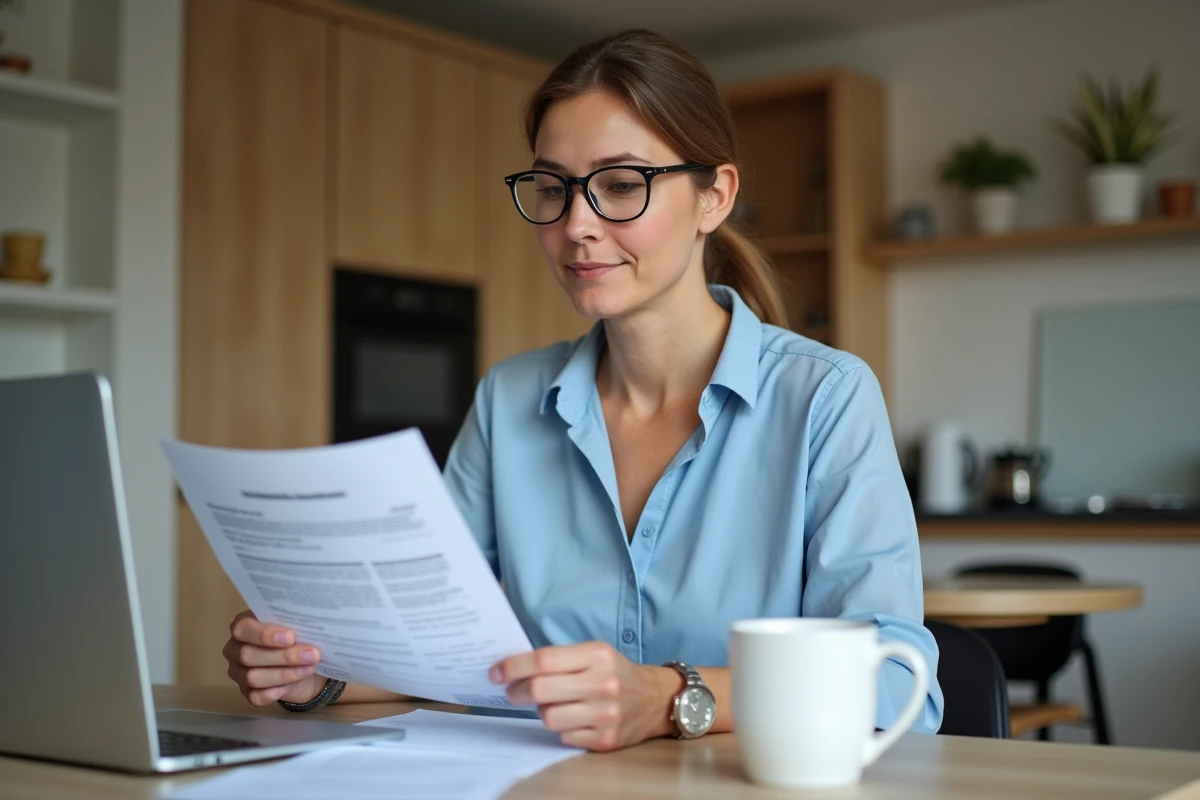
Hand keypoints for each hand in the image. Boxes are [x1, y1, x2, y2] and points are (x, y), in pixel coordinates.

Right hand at [222, 610, 325, 705]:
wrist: (305, 663)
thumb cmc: (296, 636)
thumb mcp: (296, 626)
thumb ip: (295, 623)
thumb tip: (310, 625)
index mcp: (243, 625)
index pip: (243, 628)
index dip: (264, 634)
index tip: (290, 637)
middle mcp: (235, 648)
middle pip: (248, 655)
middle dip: (283, 656)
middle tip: (312, 654)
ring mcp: (238, 672)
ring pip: (252, 677)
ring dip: (284, 674)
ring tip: (309, 668)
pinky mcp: (247, 692)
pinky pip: (255, 696)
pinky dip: (272, 693)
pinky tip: (288, 687)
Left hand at [490, 642, 680, 751]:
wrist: (656, 699)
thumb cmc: (616, 672)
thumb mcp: (594, 653)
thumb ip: (560, 658)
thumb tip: (513, 667)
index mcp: (597, 656)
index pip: (543, 660)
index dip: (513, 667)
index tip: (496, 672)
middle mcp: (603, 684)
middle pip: (540, 690)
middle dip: (517, 692)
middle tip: (513, 692)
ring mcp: (606, 714)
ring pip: (549, 717)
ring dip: (542, 711)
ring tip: (552, 704)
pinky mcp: (606, 739)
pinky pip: (564, 736)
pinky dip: (562, 727)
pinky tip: (572, 718)